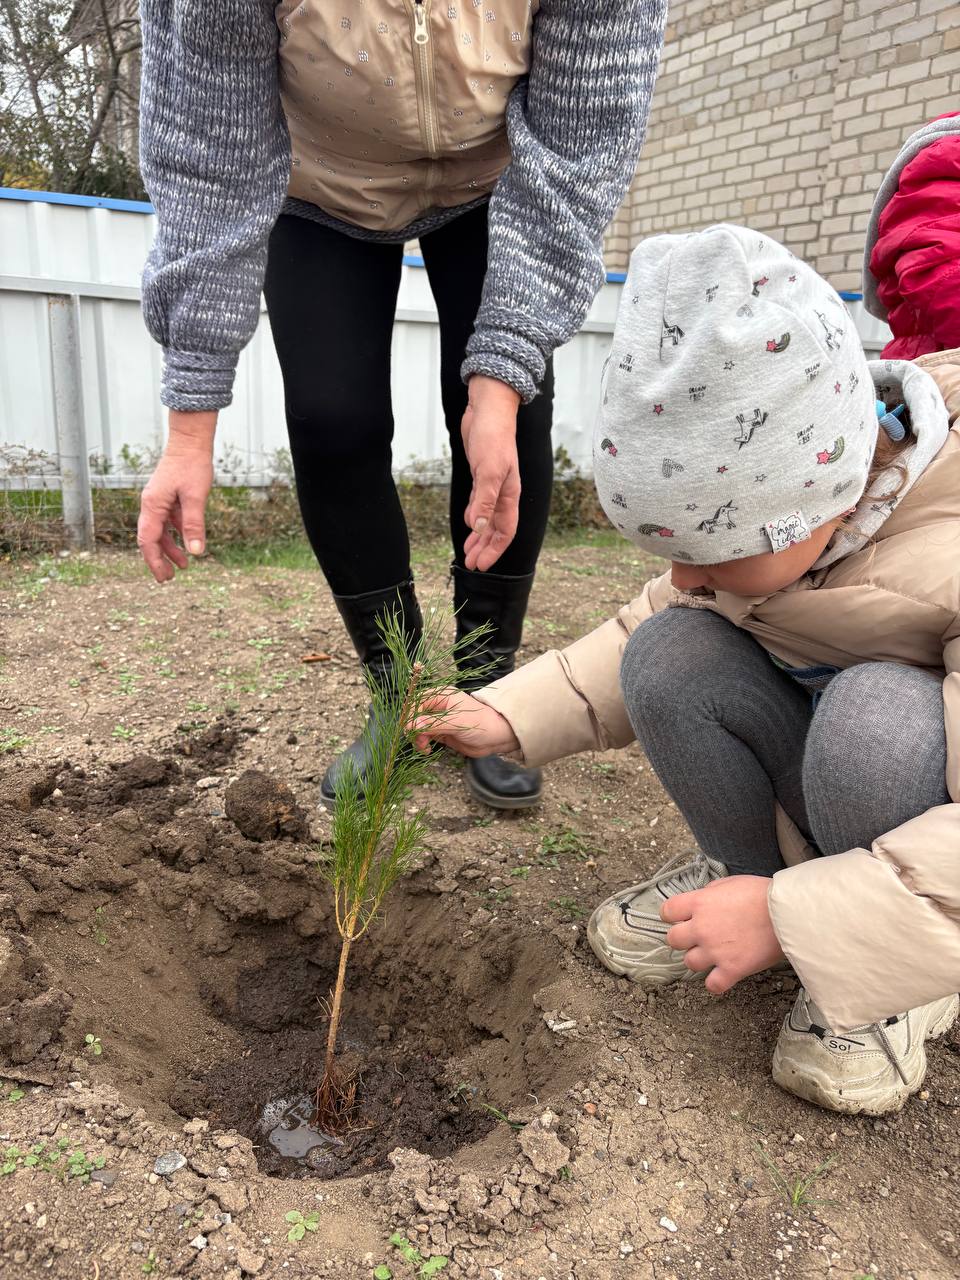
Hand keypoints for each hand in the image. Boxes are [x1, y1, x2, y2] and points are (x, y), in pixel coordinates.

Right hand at [137, 410, 216, 581]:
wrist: (190, 441)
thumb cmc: (192, 466)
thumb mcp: (196, 497)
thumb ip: (194, 525)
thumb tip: (196, 552)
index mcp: (152, 506)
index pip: (148, 541)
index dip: (154, 561)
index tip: (163, 577)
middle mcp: (150, 504)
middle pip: (150, 539)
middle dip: (158, 559)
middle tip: (168, 579)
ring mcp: (157, 500)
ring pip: (159, 531)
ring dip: (169, 548)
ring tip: (184, 565)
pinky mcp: (166, 497)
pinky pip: (167, 521)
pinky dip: (176, 534)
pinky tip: (187, 543)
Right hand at [410, 688, 519, 757]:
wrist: (497, 737)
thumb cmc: (481, 723)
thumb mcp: (456, 722)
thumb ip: (433, 723)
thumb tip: (410, 725)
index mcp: (440, 695)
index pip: (415, 702)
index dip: (409, 716)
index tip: (409, 730)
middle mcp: (437, 706)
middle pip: (414, 715)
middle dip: (412, 729)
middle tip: (419, 741)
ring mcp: (438, 720)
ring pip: (417, 727)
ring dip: (417, 738)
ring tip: (425, 747)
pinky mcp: (441, 732)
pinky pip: (424, 736)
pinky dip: (422, 743)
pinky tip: (427, 749)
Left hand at [461, 376, 520, 571]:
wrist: (488, 410)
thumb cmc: (492, 438)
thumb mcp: (488, 471)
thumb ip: (484, 501)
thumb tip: (479, 528)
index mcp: (509, 495)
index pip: (505, 532)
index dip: (494, 550)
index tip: (481, 566)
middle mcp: (503, 493)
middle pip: (496, 529)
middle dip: (485, 548)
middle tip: (470, 564)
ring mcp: (493, 484)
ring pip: (487, 518)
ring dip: (479, 536)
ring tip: (468, 551)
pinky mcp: (481, 475)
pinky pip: (480, 504)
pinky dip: (475, 516)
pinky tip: (469, 523)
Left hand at [661, 875, 784, 994]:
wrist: (787, 913)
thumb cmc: (763, 894)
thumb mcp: (731, 882)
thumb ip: (710, 892)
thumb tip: (703, 899)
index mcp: (699, 903)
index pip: (668, 911)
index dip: (672, 915)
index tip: (679, 918)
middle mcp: (702, 928)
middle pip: (673, 940)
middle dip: (683, 938)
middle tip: (697, 937)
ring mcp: (715, 951)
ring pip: (689, 963)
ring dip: (699, 959)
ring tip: (713, 954)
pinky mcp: (732, 969)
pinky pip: (712, 985)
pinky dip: (716, 983)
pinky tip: (722, 976)